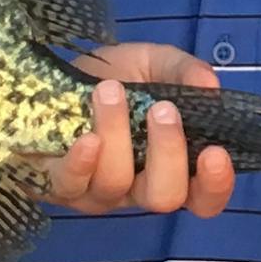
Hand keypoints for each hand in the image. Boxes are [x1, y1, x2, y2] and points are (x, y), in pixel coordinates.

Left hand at [48, 43, 236, 216]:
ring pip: (115, 182)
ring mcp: (96, 192)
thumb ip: (183, 71)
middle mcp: (136, 188)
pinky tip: (86, 137)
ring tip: (110, 90)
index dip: (215, 186)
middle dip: (168, 153)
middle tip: (162, 109)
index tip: (215, 153)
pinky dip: (82, 161)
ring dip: (118, 135)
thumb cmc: (109, 78)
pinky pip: (72, 184)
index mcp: (169, 166)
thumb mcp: (152, 64)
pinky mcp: (58, 185)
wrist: (46, 79)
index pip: (203, 197)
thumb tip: (209, 85)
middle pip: (164, 197)